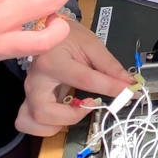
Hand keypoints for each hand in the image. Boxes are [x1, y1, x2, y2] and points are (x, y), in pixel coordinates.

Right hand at [16, 19, 132, 136]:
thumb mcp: (91, 45)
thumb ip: (110, 66)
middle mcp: (36, 80)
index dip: (111, 87)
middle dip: (71, 116)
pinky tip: (62, 115)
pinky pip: (29, 123)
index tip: (128, 91)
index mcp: (53, 61)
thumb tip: (128, 83)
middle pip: (44, 112)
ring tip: (74, 110)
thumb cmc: (67, 36)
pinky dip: (46, 126)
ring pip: (33, 122)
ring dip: (57, 124)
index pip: (85, 80)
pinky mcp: (29, 99)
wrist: (47, 31)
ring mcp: (29, 92)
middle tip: (90, 104)